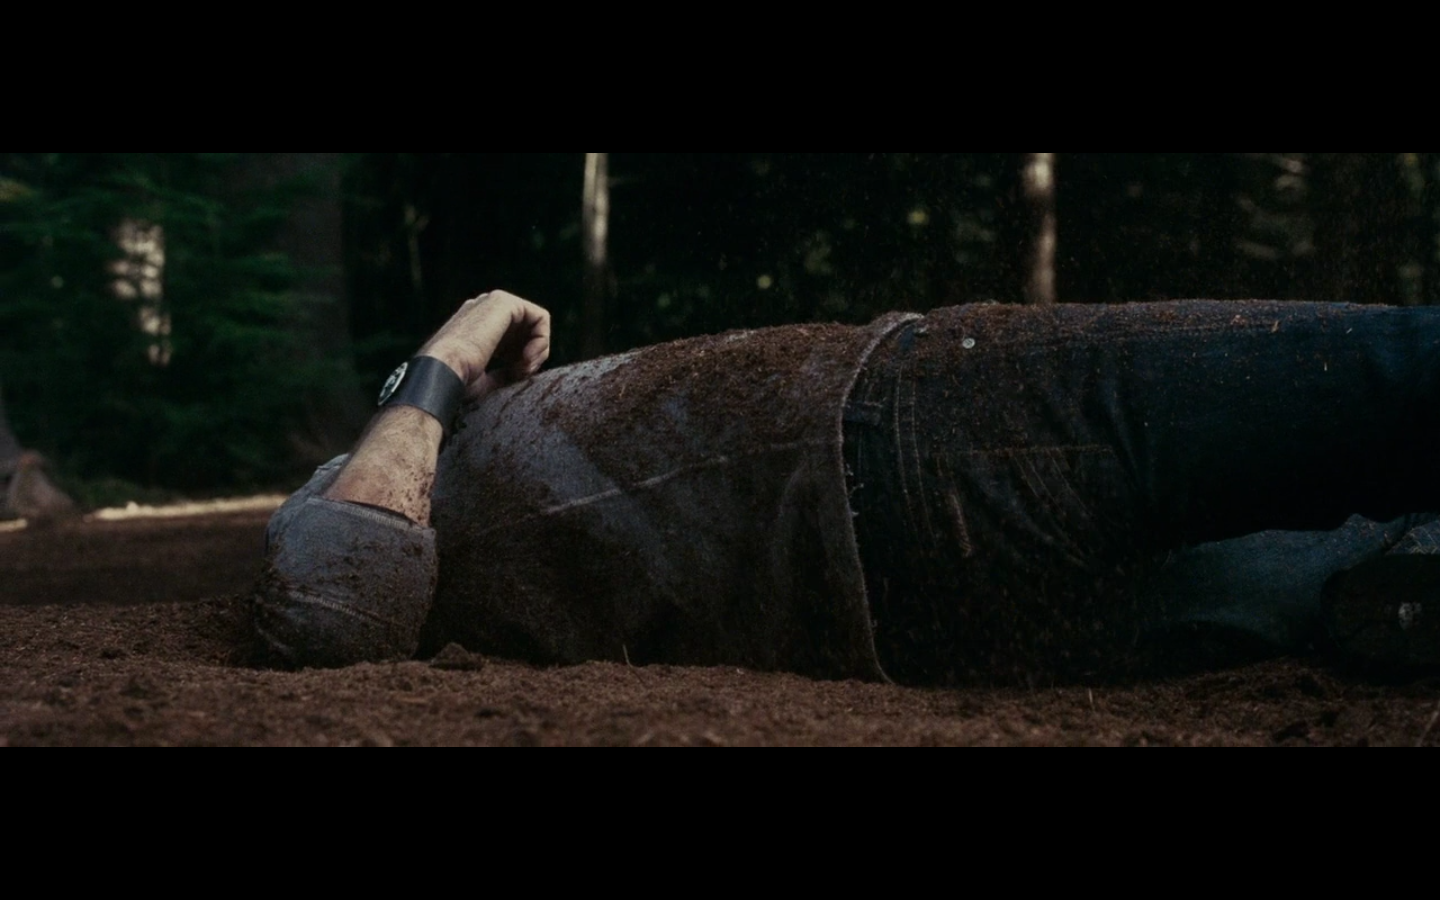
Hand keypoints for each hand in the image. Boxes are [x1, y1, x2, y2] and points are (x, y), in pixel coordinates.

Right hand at [419, 291, 551, 399]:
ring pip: (536, 323)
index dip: (520, 360)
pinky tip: (527, 357)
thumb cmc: (457, 382)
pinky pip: (541, 317)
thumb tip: (522, 372)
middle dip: (532, 355)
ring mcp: (491, 303)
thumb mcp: (483, 381)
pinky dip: (542, 340)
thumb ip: (503, 373)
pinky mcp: (503, 302)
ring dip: (538, 350)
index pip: (512, 339)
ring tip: (524, 368)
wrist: (443, 371)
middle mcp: (483, 310)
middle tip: (522, 374)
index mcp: (474, 326)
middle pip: (526, 330)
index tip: (515, 377)